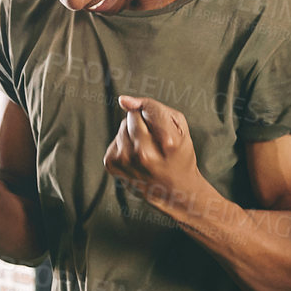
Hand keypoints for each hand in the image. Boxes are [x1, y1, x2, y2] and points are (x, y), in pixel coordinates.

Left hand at [102, 95, 200, 210]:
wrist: (173, 190)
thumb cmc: (178, 153)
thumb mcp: (178, 126)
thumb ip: (153, 108)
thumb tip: (123, 100)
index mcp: (168, 143)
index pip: (148, 108)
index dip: (153, 111)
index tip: (158, 123)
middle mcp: (144, 153)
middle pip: (132, 116)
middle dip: (142, 122)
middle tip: (154, 140)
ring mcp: (126, 160)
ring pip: (123, 126)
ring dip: (132, 134)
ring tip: (146, 150)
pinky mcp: (112, 164)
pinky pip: (115, 139)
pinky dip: (124, 145)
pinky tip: (135, 158)